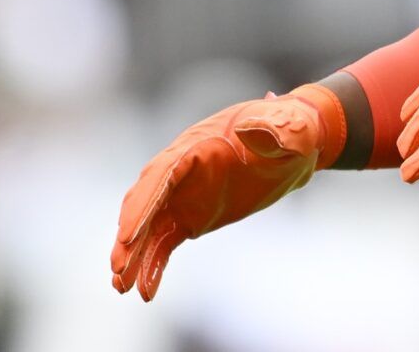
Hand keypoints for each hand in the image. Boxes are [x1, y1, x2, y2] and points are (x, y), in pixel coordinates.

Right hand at [111, 84, 343, 299]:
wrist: (299, 144)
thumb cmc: (293, 129)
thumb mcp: (291, 128)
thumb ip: (273, 127)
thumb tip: (251, 129)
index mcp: (197, 145)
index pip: (160, 175)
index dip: (143, 205)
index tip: (128, 236)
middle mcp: (181, 169)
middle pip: (145, 201)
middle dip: (131, 234)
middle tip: (118, 269)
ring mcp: (184, 194)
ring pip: (149, 226)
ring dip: (134, 255)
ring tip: (121, 287)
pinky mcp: (192, 216)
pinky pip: (165, 241)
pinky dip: (153, 264)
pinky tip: (147, 291)